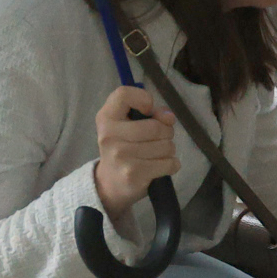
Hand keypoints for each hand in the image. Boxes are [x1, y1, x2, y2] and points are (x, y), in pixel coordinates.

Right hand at [90, 85, 176, 233]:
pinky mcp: (134, 174)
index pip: (124, 94)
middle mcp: (110, 135)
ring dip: (168, 150)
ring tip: (155, 154)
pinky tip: (159, 166)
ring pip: (166, 145)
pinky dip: (171, 164)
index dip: (143, 98)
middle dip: (166, 132)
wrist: (111, 183)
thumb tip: (168, 116)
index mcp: (106, 118)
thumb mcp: (128, 125)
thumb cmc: (124, 147)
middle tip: (157, 139)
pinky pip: (169, 163)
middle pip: (156, 126)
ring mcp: (121, 156)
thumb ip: (151, 113)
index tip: (147, 111)